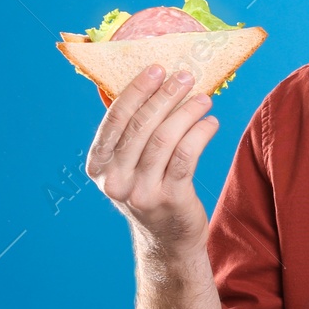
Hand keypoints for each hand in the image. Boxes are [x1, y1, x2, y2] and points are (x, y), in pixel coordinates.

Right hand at [85, 64, 221, 252]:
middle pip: (141, 127)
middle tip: (185, 77)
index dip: (136, 91)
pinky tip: (210, 122)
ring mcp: (142, 192)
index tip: (156, 69)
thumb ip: (131, 132)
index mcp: (98, 167)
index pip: (114, 120)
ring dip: (187, 112)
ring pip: (165, 139)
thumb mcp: (129, 166)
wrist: (167, 239)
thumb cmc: (149, 189)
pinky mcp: (171, 199)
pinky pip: (187, 157)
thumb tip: (151, 83)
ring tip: (204, 98)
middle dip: (165, 96)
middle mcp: (115, 181)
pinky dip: (200, 133)